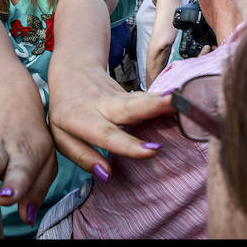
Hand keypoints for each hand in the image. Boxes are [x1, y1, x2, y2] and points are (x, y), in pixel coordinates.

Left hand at [48, 55, 175, 179]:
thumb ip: (83, 156)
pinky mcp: (132, 92)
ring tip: (185, 100)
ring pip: (142, 99)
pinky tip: (184, 103)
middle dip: (152, 106)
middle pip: (128, 106)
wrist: (72, 71)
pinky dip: (167, 102)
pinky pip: (149, 100)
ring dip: (165, 101)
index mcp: (81, 118)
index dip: (128, 144)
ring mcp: (119, 96)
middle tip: (174, 103)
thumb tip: (107, 174)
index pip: (106, 134)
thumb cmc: (66, 112)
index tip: (152, 151)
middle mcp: (102, 104)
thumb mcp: (61, 137)